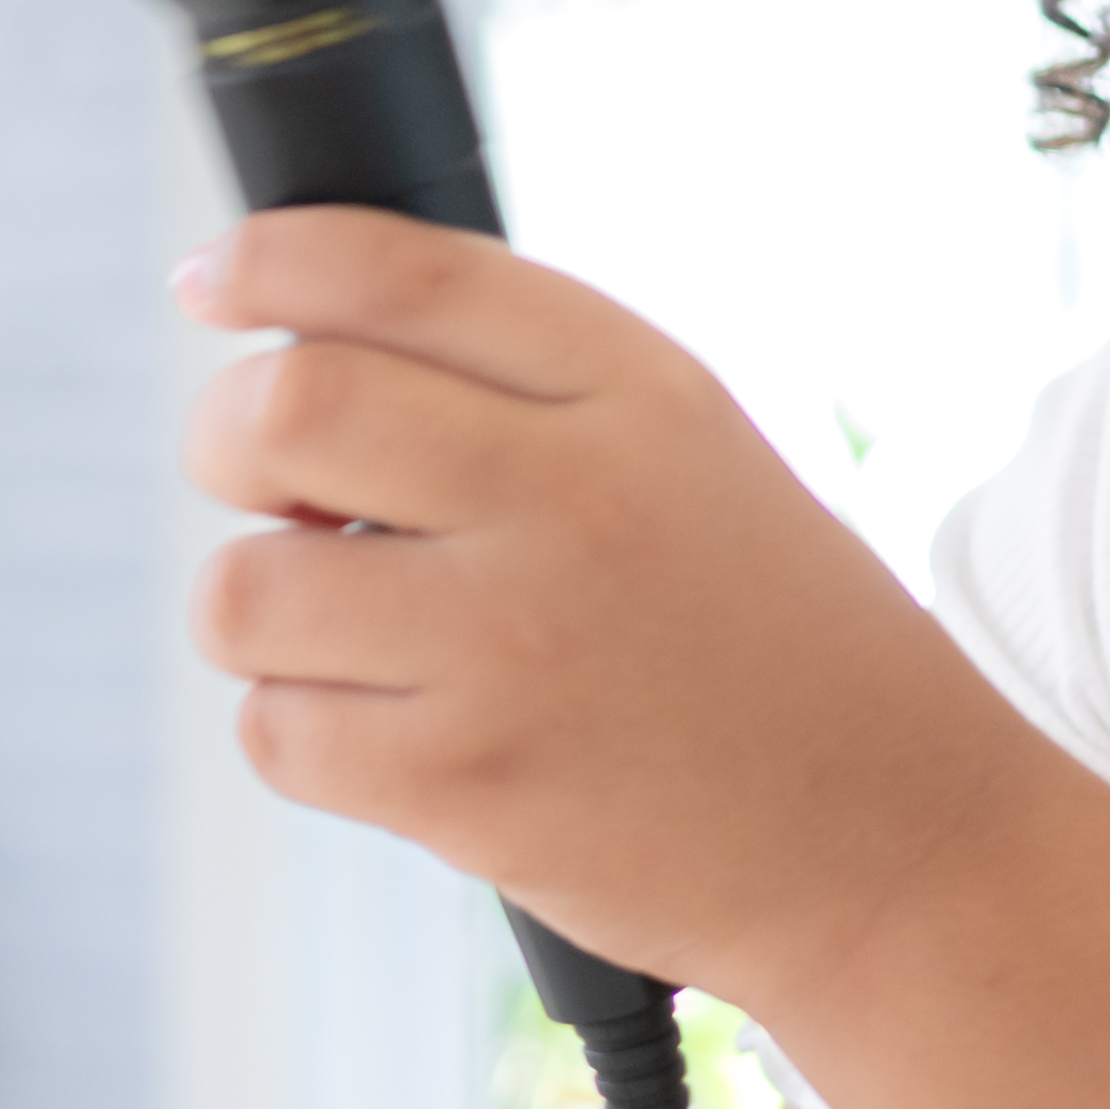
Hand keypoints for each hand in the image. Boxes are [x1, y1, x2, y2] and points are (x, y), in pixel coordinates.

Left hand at [178, 211, 1033, 1010]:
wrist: (897, 847)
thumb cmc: (773, 645)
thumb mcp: (694, 457)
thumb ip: (522, 392)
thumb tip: (289, 367)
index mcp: (638, 392)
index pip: (399, 272)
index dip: (267, 261)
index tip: (212, 286)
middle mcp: (575, 498)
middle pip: (287, 408)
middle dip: (228, 441)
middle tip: (270, 489)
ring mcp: (514, 646)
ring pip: (247, 586)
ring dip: (259, 609)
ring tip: (349, 633)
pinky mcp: (468, 784)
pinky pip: (276, 730)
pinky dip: (300, 731)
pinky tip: (393, 733)